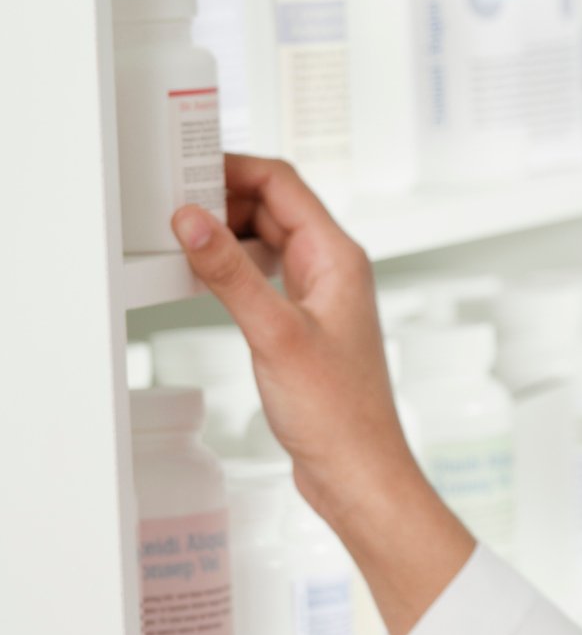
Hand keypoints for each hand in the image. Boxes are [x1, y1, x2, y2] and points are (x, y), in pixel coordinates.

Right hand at [172, 154, 473, 634]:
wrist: (357, 468)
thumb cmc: (336, 410)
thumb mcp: (273, 334)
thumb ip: (230, 274)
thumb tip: (193, 220)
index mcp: (337, 257)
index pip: (284, 184)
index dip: (236, 168)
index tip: (188, 166)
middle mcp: (331, 268)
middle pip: (274, 205)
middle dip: (224, 195)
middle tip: (171, 198)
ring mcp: (318, 294)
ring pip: (267, 238)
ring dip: (227, 230)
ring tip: (179, 234)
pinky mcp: (302, 321)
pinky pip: (263, 273)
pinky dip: (232, 265)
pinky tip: (202, 277)